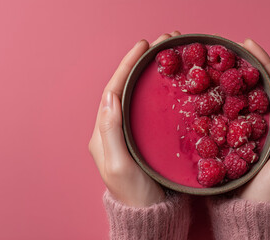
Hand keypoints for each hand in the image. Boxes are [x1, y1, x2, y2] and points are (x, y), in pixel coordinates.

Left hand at [89, 32, 181, 206]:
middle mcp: (112, 129)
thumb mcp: (118, 164)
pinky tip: (166, 83)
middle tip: (158, 44)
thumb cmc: (133, 193)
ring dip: (146, 74)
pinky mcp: (142, 138)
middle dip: (137, 65)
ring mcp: (127, 133)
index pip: (112, 91)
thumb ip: (110, 131)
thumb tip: (109, 96)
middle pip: (123, 89)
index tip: (141, 48)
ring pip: (134, 96)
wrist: (148, 213)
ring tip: (164, 56)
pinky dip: (154, 92)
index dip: (125, 67)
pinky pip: (145, 108)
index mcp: (102, 133)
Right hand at [238, 39, 269, 200]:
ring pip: (248, 99)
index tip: (249, 47)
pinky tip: (216, 91)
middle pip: (263, 88)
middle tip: (236, 49)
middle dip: (252, 66)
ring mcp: (255, 132)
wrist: (252, 211)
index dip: (265, 65)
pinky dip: (226, 98)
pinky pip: (233, 113)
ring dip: (238, 79)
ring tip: (225, 64)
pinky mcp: (239, 140)